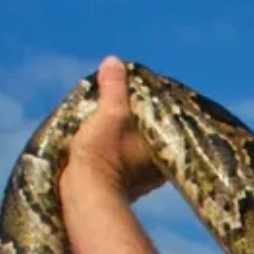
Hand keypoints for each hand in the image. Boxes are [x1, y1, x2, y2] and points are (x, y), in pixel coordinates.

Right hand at [63, 56, 164, 201]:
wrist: (85, 192)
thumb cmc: (104, 153)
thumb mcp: (111, 113)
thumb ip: (114, 87)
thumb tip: (114, 61)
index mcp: (165, 149)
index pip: (168, 121)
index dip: (159, 105)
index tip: (148, 89)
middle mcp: (159, 166)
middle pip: (153, 133)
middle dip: (142, 118)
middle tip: (130, 99)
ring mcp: (143, 178)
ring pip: (138, 146)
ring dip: (128, 133)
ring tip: (115, 113)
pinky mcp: (124, 185)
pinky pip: (125, 158)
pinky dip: (118, 146)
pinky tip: (106, 135)